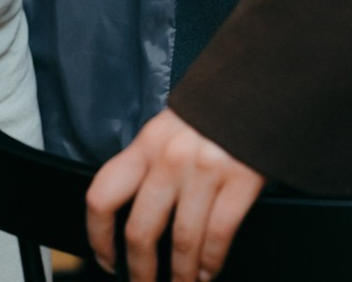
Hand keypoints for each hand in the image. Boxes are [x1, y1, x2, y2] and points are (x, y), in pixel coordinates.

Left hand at [85, 110, 264, 281]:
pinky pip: (218, 235)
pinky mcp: (240, 180)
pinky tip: (207, 272)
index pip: (103, 194)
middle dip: (140, 271)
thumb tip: (130, 214)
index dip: (98, 235)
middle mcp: (169, 159)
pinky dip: (211, 262)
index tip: (106, 259)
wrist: (253, 89)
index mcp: (145, 145)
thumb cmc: (207, 116)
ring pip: (182, 241)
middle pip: (141, 230)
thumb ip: (148, 165)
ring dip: (181, 274)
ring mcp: (204, 171)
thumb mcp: (166, 131)